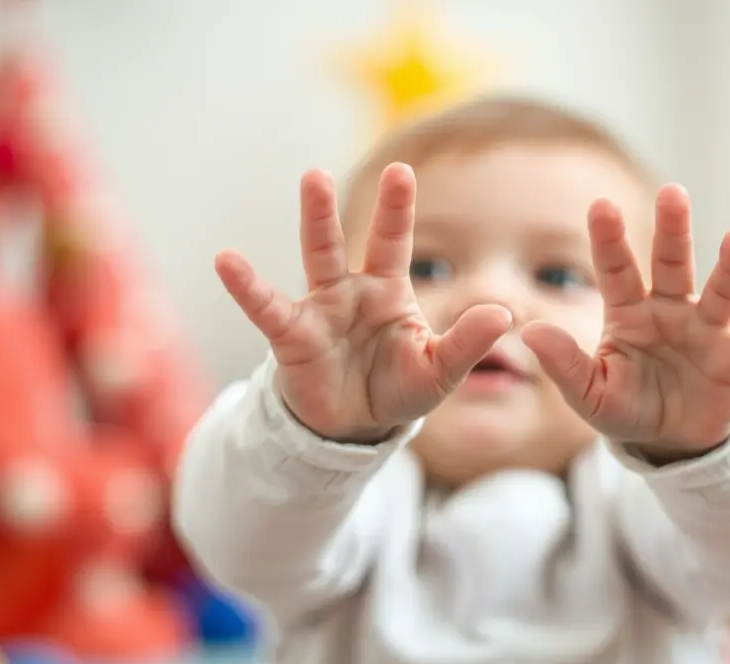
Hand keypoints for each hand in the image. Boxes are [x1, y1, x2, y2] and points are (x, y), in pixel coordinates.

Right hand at [215, 163, 511, 442]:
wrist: (356, 426)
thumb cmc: (398, 388)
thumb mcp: (439, 371)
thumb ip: (467, 343)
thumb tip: (504, 314)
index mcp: (388, 290)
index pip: (393, 241)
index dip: (395, 208)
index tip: (400, 171)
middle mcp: (351, 290)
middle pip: (341, 240)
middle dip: (330, 208)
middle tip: (319, 172)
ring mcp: (319, 309)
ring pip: (313, 260)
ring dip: (310, 224)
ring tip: (304, 186)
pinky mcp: (292, 337)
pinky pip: (268, 309)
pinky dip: (247, 287)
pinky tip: (226, 260)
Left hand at [521, 185, 729, 453]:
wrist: (669, 440)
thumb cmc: (626, 406)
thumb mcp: (589, 393)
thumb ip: (563, 364)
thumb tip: (528, 332)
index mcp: (629, 313)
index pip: (616, 270)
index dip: (609, 239)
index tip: (601, 206)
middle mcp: (670, 310)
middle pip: (672, 263)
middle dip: (673, 230)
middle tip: (673, 193)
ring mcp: (706, 331)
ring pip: (720, 292)